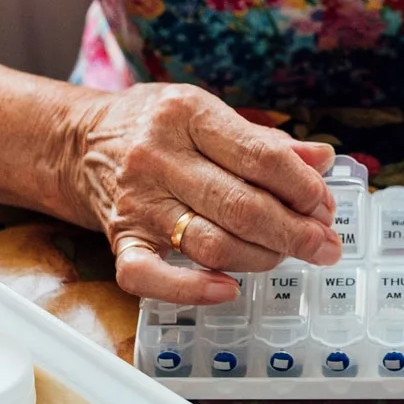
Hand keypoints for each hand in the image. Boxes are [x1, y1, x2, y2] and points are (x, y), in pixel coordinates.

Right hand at [64, 84, 341, 303]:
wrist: (77, 141)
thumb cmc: (156, 125)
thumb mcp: (206, 112)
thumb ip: (263, 140)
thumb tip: (322, 160)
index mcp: (187, 114)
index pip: (259, 156)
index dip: (302, 186)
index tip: (325, 205)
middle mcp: (158, 157)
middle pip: (240, 206)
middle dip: (294, 232)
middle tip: (325, 245)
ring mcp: (137, 202)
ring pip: (211, 244)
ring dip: (261, 258)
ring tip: (288, 257)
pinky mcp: (120, 239)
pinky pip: (151, 277)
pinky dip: (191, 290)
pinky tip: (228, 290)